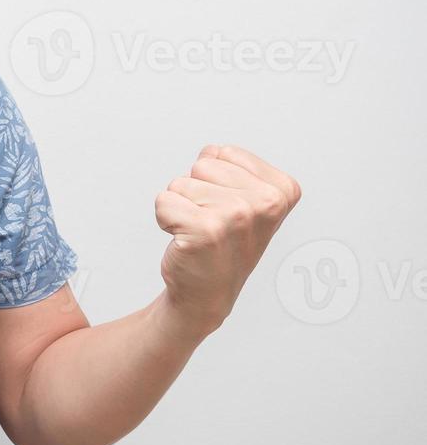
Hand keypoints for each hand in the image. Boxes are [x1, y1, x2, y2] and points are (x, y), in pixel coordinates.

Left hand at [154, 144, 301, 335]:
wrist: (208, 293)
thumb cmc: (224, 243)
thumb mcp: (247, 200)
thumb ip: (231, 167)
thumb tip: (211, 151)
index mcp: (283, 189)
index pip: (222, 152)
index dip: (215, 179)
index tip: (228, 210)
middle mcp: (266, 202)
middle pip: (201, 164)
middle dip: (197, 191)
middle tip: (212, 223)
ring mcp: (237, 215)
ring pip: (180, 182)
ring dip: (182, 206)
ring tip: (200, 232)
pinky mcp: (206, 229)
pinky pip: (163, 201)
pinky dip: (165, 219)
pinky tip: (186, 240)